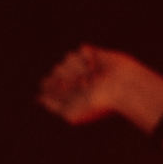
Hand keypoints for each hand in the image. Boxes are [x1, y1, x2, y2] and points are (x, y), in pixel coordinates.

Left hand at [37, 44, 158, 125]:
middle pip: (56, 69)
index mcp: (64, 91)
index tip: (67, 89)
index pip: (46, 83)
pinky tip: (96, 66)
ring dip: (80, 68)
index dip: (54, 85)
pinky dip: (88, 58)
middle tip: (84, 85)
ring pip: (67, 58)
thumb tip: (39, 98)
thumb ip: (54, 107)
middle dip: (70, 77)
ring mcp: (80, 65)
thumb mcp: (72, 114)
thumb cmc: (99, 104)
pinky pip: (80, 50)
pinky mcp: (91, 53)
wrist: (122, 88)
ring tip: (93, 77)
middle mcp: (70, 77)